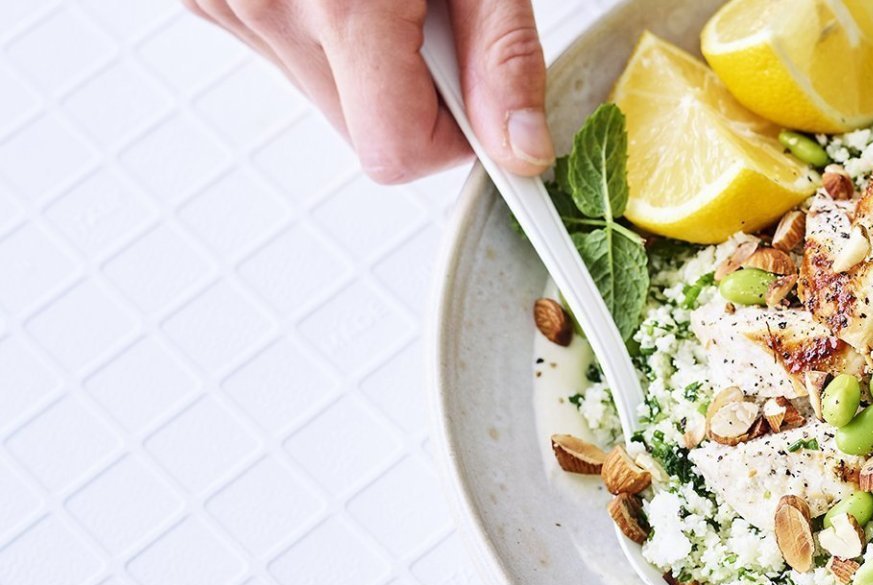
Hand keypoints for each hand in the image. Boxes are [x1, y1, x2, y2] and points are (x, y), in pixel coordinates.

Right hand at [184, 0, 552, 182]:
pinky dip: (320, 26)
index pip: (394, 150)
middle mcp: (265, 8)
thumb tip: (519, 146)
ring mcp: (222, 2)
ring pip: (322, 90)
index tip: (477, 96)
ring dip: (364, 56)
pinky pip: (284, 48)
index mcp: (341, 2)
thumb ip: (502, 54)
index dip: (450, 134)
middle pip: (360, 125)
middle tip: (427, 10)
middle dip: (411, 88)